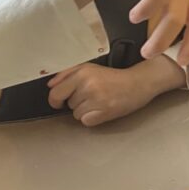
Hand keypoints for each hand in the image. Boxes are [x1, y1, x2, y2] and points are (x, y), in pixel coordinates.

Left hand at [48, 57, 184, 126]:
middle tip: (87, 98)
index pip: (55, 92)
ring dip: (84, 110)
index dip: (55, 99)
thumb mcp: (90, 68)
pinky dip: (92, 118)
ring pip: (76, 114)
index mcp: (82, 72)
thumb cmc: (115, 77)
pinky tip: (101, 109)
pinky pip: (86, 121)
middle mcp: (87, 85)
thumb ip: (67, 74)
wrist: (138, 83)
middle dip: (74, 103)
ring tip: (98, 101)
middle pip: (66, 104)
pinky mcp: (104, 111)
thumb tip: (50, 84)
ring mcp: (96, 99)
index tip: (58, 101)